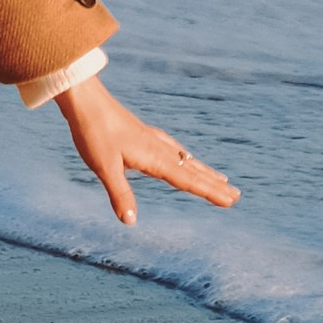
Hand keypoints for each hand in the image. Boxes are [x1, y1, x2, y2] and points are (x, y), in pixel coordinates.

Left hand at [57, 80, 238, 228]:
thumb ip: (120, 194)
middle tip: (236, 195)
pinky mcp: (144, 134)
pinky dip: (186, 158)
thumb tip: (131, 222)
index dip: (210, 192)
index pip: (187, 180)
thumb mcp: (104, 168)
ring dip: (204, 171)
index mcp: (154, 158)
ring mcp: (152, 139)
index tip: (230, 201)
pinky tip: (183, 156)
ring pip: (186, 159)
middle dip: (214, 184)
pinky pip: (174, 149)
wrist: (86, 101)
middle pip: (193, 170)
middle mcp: (159, 148)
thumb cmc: (94, 133)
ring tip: (221, 179)